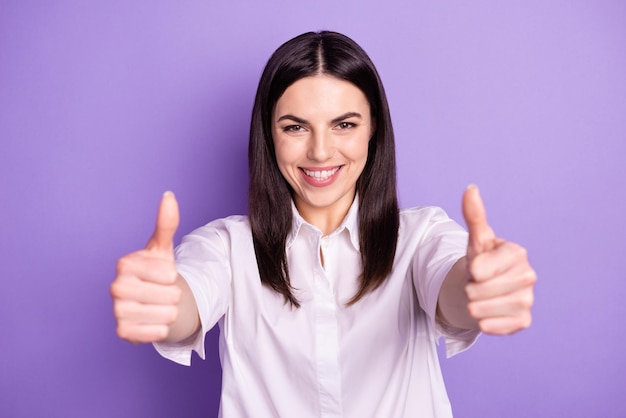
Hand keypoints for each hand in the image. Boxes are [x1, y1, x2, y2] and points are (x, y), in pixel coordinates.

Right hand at [110, 192, 181, 343]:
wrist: (151, 301)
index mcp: (125, 263)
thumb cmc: (157, 272)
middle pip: (170, 295)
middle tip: (160, 292)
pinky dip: (162, 328)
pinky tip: (152, 320)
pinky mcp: (122, 332)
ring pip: (167, 314)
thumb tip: (168, 196)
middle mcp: (115, 286)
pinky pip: (158, 332)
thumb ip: (166, 223)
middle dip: (173, 295)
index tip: (162, 274)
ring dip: (169, 312)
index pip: (169, 274)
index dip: (173, 275)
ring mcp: (116, 310)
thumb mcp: (163, 248)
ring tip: (158, 305)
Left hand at [462, 185, 536, 334]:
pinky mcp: (524, 321)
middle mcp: (528, 275)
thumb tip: (470, 189)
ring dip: (474, 306)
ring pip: (483, 309)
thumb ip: (474, 216)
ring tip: (480, 298)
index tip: (477, 267)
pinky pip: (493, 326)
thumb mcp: (476, 240)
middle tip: (477, 284)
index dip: (471, 270)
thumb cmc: (481, 261)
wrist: (484, 289)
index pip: (479, 268)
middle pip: (479, 290)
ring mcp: (528, 299)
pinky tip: (487, 314)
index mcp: (517, 253)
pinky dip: (484, 322)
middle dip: (470, 289)